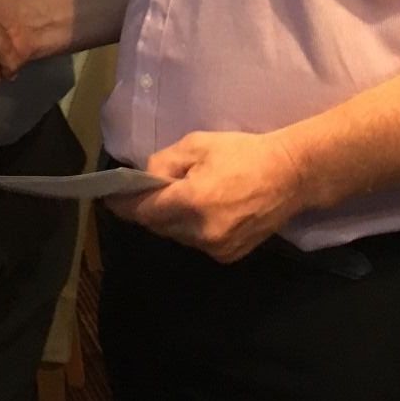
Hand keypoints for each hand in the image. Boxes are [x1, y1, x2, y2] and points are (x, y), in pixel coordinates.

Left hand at [106, 130, 306, 263]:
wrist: (290, 176)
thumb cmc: (243, 153)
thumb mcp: (198, 145)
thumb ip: (164, 163)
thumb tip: (145, 180)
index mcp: (191, 201)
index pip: (143, 211)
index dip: (123, 205)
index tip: (109, 199)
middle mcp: (200, 231)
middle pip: (158, 225)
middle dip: (148, 210)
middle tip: (146, 192)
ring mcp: (216, 248)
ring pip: (177, 236)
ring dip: (171, 219)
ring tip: (180, 198)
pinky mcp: (228, 256)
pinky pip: (196, 243)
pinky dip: (191, 229)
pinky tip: (203, 210)